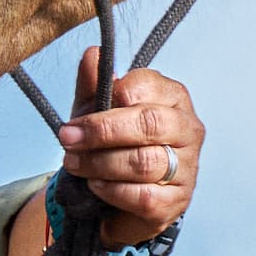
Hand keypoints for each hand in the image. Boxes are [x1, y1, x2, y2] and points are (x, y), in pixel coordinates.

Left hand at [53, 52, 203, 250]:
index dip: (110, 96)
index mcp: (172, 98)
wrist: (117, 199)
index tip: (79, 112)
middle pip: (149, 123)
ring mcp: (187, 167)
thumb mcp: (96, 110)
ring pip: (145, 162)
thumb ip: (94, 84)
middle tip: (67, 138)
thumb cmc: (111, 145)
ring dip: (99, 163)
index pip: (147, 86)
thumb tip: (92, 54)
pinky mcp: (176, 202)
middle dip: (101, 131)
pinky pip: (143, 196)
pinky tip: (95, 186)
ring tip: (74, 164)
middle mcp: (188, 129)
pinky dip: (112, 191)